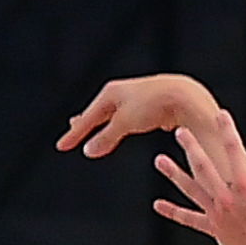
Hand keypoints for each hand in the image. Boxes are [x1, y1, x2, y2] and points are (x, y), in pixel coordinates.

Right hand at [55, 72, 227, 160]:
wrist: (184, 96)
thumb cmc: (153, 106)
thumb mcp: (125, 123)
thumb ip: (106, 137)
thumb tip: (89, 151)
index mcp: (110, 93)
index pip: (86, 118)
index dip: (74, 135)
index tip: (61, 147)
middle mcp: (121, 93)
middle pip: (97, 113)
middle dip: (84, 124)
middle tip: (72, 134)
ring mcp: (135, 98)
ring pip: (113, 115)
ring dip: (101, 125)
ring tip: (92, 131)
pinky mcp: (149, 106)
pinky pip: (127, 118)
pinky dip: (118, 126)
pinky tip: (120, 129)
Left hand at [155, 112, 245, 244]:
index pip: (234, 150)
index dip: (227, 130)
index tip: (220, 115)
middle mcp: (226, 196)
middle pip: (204, 166)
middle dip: (192, 147)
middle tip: (180, 132)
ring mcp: (217, 213)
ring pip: (191, 189)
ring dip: (174, 173)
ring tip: (159, 160)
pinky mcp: (213, 229)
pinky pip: (189, 219)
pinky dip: (173, 212)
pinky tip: (157, 204)